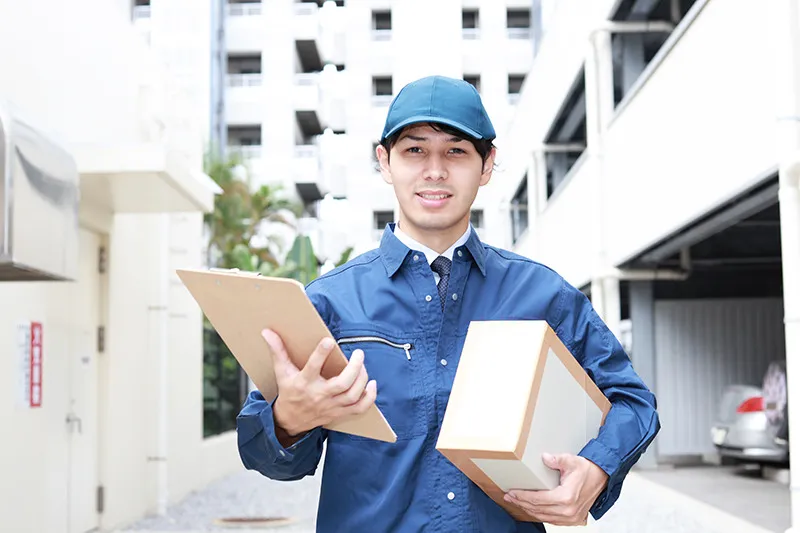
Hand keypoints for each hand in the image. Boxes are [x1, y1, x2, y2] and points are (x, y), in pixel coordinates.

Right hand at [262, 329, 376, 437]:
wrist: (289, 421)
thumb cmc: (288, 392)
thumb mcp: (281, 372)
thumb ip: (277, 351)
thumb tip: (267, 332)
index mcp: (304, 383)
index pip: (313, 367)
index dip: (321, 354)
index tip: (329, 341)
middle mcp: (319, 395)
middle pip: (342, 384)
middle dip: (354, 368)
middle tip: (359, 353)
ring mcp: (330, 406)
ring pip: (352, 395)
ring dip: (362, 379)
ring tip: (362, 365)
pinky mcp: (339, 413)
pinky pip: (359, 409)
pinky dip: (369, 398)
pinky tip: (372, 385)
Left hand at [503, 453, 608, 525]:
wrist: (602, 479)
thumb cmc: (587, 470)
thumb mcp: (571, 460)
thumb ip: (557, 459)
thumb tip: (544, 458)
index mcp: (566, 497)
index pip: (537, 499)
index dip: (522, 496)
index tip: (512, 492)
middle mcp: (568, 511)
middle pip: (537, 509)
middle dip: (521, 502)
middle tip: (510, 496)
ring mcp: (571, 518)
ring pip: (543, 517)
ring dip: (529, 510)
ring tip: (517, 502)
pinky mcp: (573, 520)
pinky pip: (552, 520)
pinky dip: (540, 515)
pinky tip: (532, 509)